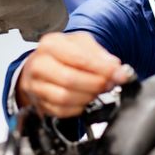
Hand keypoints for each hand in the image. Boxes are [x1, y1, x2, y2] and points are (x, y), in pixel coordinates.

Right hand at [16, 32, 131, 117]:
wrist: (44, 64)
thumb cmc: (65, 53)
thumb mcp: (83, 44)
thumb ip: (101, 55)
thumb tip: (117, 69)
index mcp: (51, 45)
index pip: (79, 58)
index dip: (102, 68)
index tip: (118, 73)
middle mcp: (39, 65)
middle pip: (69, 79)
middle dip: (95, 84)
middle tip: (109, 84)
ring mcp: (36, 85)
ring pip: (64, 98)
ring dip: (88, 97)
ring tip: (99, 90)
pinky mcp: (39, 103)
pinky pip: (61, 111)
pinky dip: (78, 108)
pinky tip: (86, 99)